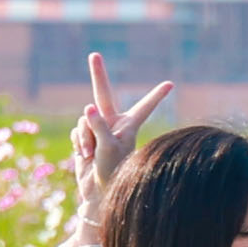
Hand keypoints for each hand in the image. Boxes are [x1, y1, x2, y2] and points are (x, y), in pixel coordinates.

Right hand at [70, 52, 174, 209]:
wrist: (97, 192)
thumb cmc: (111, 171)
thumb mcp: (108, 148)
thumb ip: (99, 127)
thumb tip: (87, 107)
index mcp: (128, 125)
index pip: (144, 107)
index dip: (156, 96)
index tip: (171, 85)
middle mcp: (113, 123)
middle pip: (103, 93)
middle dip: (97, 74)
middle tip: (94, 54)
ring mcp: (98, 129)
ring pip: (84, 120)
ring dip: (85, 137)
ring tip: (92, 154)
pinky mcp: (84, 137)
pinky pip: (76, 131)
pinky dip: (79, 143)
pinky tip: (86, 156)